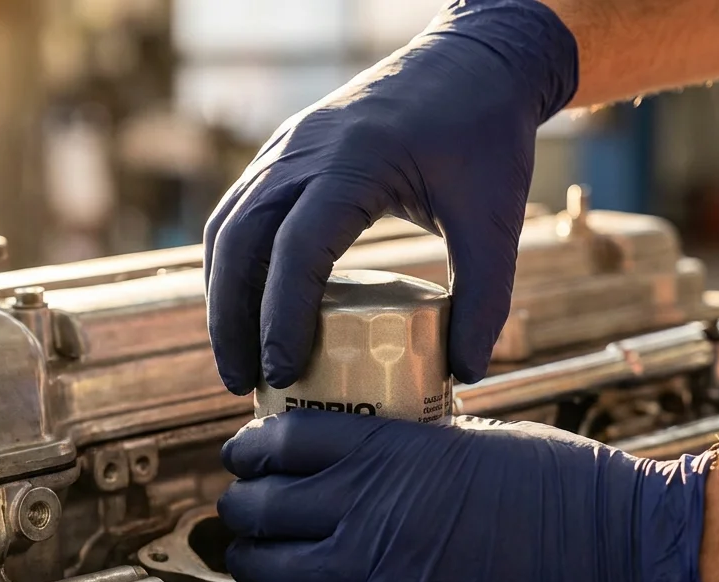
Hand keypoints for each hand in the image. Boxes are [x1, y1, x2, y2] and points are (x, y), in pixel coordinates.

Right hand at [203, 0, 578, 394]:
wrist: (474, 63)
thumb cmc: (487, 136)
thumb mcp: (496, 218)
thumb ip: (486, 296)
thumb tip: (466, 374)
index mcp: (354, 161)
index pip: (296, 247)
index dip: (281, 314)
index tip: (283, 371)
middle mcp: (305, 149)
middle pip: (239, 239)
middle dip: (231, 317)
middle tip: (243, 382)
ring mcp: (287, 146)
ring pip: (227, 226)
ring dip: (222, 295)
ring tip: (239, 359)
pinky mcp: (285, 152)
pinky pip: (239, 211)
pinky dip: (233, 265)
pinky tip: (248, 311)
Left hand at [218, 410, 718, 581]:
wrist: (630, 558)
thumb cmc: (577, 495)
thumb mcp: (485, 443)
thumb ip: (421, 452)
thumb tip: (385, 462)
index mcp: (395, 447)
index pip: (283, 439)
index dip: (252, 450)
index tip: (248, 457)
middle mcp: (371, 505)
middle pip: (260, 505)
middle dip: (243, 508)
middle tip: (246, 513)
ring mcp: (377, 570)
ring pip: (269, 568)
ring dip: (258, 563)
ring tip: (264, 562)